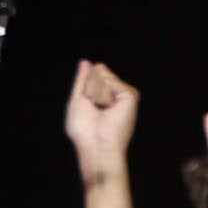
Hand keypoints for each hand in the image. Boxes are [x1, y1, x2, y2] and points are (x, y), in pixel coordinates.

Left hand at [64, 60, 141, 181]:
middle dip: (88, 90)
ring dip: (94, 93)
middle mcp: (117, 94)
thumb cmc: (84, 131)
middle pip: (97, 73)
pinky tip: (108, 107)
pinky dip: (102, 93)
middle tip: (94, 111)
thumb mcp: (78, 100)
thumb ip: (82, 80)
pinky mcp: (130, 95)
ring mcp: (124, 95)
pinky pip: (109, 80)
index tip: (88, 108)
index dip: (84, 90)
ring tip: (101, 111)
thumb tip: (85, 62)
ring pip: (102, 75)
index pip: (92, 75)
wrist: (96, 145)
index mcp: (105, 97)